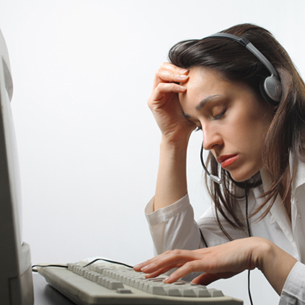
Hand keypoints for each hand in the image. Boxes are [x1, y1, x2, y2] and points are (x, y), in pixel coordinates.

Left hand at [134, 238, 257, 284]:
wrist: (249, 251)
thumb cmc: (234, 260)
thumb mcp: (215, 272)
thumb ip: (203, 278)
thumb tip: (193, 284)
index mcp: (196, 256)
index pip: (172, 257)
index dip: (158, 262)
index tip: (147, 268)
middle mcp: (195, 254)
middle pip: (168, 256)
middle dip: (152, 262)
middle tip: (137, 268)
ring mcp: (200, 256)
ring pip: (174, 258)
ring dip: (159, 265)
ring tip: (146, 272)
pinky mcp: (208, 262)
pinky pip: (189, 267)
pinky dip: (177, 274)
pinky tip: (167, 280)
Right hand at [148, 62, 195, 143]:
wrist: (180, 135)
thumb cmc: (188, 119)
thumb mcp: (193, 100)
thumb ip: (195, 87)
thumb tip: (210, 74)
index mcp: (169, 87)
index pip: (169, 68)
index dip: (178, 66)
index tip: (191, 70)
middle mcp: (160, 89)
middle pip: (162, 68)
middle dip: (175, 68)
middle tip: (187, 73)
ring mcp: (156, 95)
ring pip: (159, 74)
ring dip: (173, 74)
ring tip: (185, 79)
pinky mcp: (153, 102)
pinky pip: (159, 88)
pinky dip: (171, 86)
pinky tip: (182, 90)